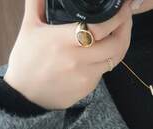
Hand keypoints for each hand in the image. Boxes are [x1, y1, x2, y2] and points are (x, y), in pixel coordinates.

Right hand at [3, 0, 133, 109]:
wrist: (25, 96)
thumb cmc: (26, 60)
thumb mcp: (29, 26)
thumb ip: (36, 2)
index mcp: (63, 41)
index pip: (100, 28)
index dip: (118, 17)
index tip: (125, 7)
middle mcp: (77, 60)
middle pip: (115, 45)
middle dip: (126, 29)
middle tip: (126, 16)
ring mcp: (85, 76)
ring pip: (114, 59)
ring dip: (120, 44)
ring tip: (120, 30)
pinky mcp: (88, 88)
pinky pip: (104, 70)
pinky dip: (107, 58)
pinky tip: (104, 48)